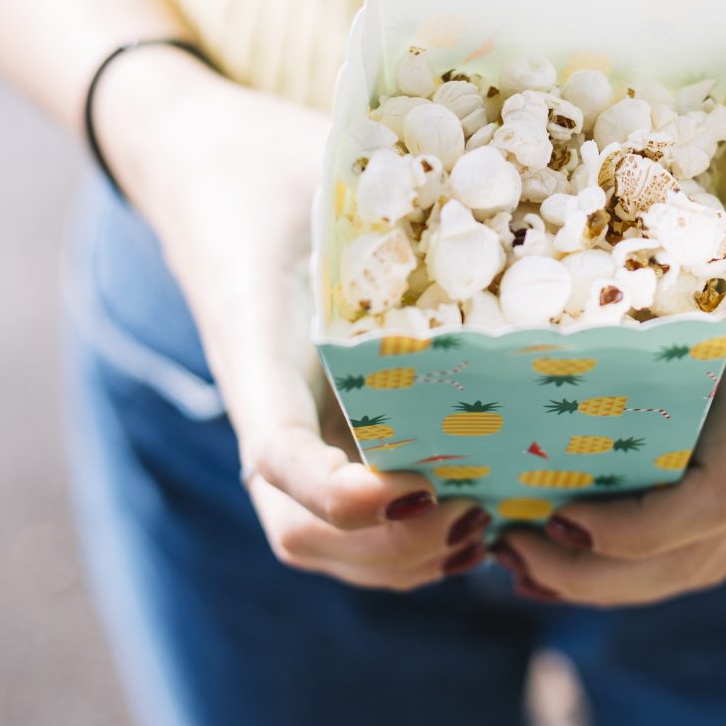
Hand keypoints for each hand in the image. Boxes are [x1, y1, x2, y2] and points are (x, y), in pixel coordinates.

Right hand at [95, 48, 491, 588]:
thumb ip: (396, 187)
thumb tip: (516, 172)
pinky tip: (481, 514)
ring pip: (325, 545)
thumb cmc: (270, 163)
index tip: (416, 485)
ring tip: (486, 527)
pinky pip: (348, 516)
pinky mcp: (320, 425)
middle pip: (301, 534)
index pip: (277, 458)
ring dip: (403, 562)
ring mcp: (292, 424)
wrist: (209, 166)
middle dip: (390, 550)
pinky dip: (406, 542)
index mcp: (255, 347)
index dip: (341, 496)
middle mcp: (268, 405)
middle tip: (477, 513)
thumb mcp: (324, 164)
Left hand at [493, 125, 725, 604]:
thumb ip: (643, 252)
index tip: (554, 516)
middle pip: (704, 552)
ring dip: (617, 582)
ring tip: (528, 565)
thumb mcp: (715, 214)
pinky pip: (721, 529)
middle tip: (508, 554)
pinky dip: (650, 558)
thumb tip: (515, 280)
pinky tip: (583, 546)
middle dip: (599, 577)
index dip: (632, 529)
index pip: (716, 493)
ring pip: (712, 556)